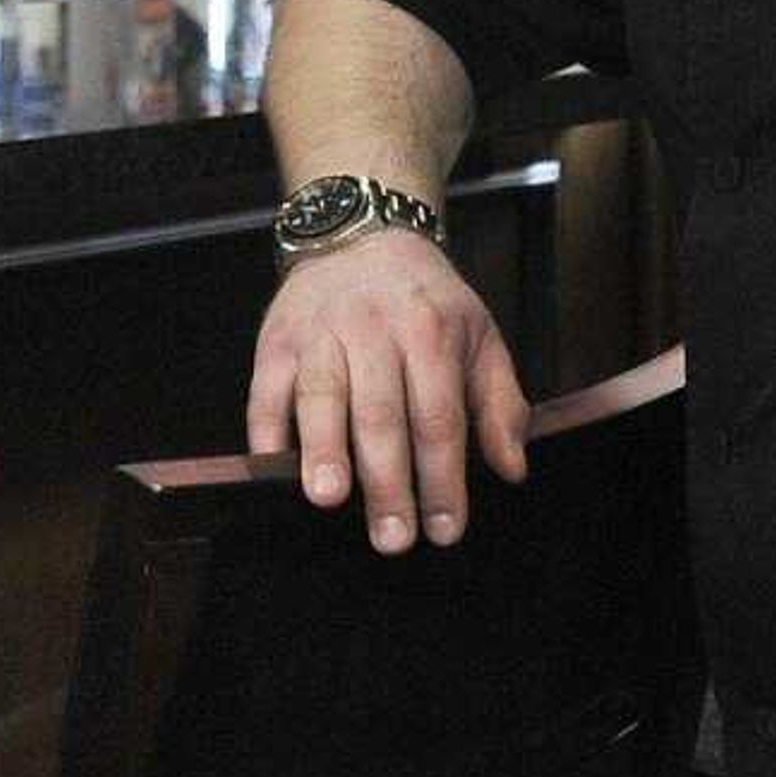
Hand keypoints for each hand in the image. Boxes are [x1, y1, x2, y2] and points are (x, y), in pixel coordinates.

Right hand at [246, 230, 526, 553]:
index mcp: (431, 332)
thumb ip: (499, 404)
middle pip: (381, 414)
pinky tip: (275, 471)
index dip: (443, 477)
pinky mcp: (276, 341)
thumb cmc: (427, 302)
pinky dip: (268, 433)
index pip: (439, 417)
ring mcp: (320, 334)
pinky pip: (266, 392)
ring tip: (328, 499)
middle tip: (393, 539)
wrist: (362, 237)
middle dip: (387, 481)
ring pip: (320, 396)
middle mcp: (374, 330)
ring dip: (323, 450)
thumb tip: (510, 471)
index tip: (445, 529)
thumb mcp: (479, 337)